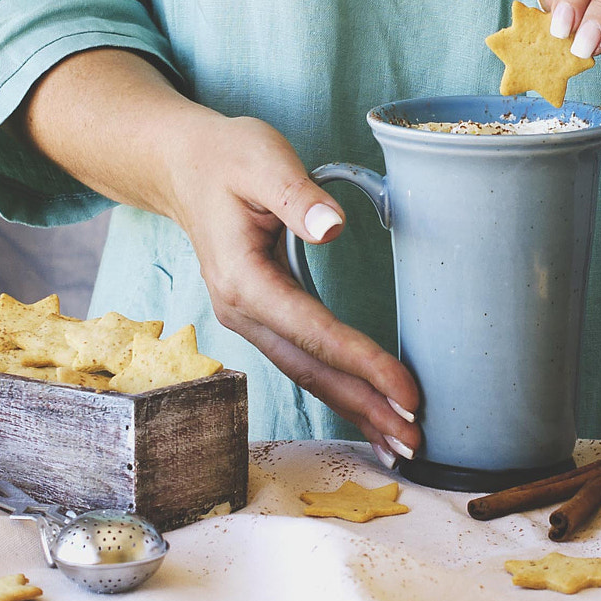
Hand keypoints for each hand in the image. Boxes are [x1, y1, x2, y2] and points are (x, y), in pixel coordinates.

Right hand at [164, 114, 421, 465]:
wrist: (183, 166)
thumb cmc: (227, 158)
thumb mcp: (263, 160)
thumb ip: (298, 195)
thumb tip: (333, 227)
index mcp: (244, 279)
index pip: (314, 331)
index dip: (363, 362)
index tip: (407, 390)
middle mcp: (242, 312)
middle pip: (311, 371)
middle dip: (366, 406)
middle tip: (417, 438)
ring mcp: (249, 320)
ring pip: (307, 375)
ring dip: (355, 408)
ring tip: (402, 442)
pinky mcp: (261, 317)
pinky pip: (303, 363)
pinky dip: (338, 390)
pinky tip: (368, 412)